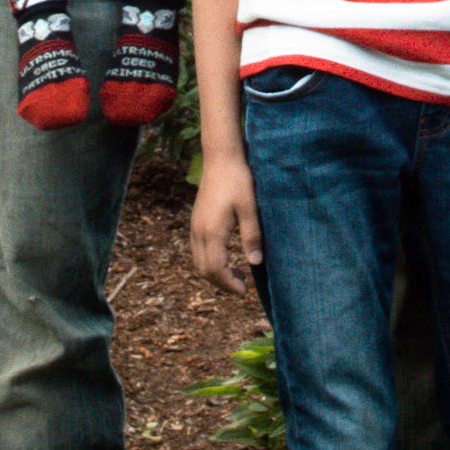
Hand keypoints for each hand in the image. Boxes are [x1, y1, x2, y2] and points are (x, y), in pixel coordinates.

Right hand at [190, 151, 262, 295]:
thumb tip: (255, 264)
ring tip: (236, 274)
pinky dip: (210, 261)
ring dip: (215, 273)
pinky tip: (226, 257)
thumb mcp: (250, 208)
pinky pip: (198, 250)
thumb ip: (252, 236)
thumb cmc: (238, 180)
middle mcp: (198, 232)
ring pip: (198, 261)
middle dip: (221, 283)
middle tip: (242, 286)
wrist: (221, 158)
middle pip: (203, 270)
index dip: (229, 284)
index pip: (215, 269)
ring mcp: (195, 226)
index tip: (245, 291)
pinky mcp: (196, 221)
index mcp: (212, 231)